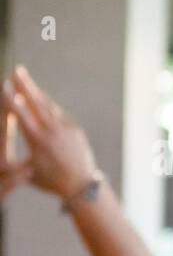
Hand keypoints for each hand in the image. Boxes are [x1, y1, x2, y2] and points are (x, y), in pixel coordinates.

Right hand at [1, 66, 97, 200]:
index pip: (21, 115)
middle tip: (16, 69)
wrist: (82, 186)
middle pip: (36, 103)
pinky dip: (48, 105)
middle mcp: (52, 132)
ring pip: (48, 106)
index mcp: (38, 141)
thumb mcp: (26, 172)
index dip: (12, 99)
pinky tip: (41, 98)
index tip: (4, 85)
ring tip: (26, 79)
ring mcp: (66, 130)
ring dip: (36, 92)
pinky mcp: (75, 131)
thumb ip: (9, 162)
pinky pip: (59, 114)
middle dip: (25, 85)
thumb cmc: (49, 181)